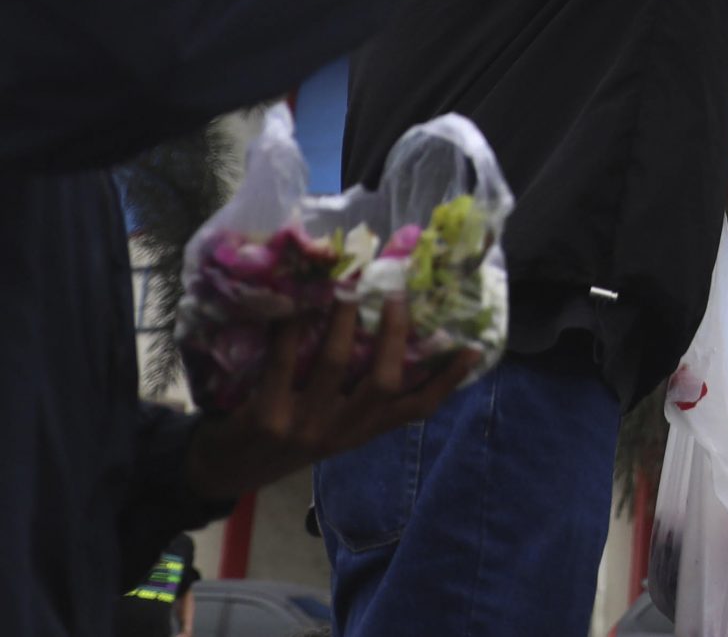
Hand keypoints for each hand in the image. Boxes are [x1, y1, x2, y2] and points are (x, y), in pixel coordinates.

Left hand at [183, 296, 474, 501]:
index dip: (446, 381)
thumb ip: (352, 398)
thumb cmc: (279, 439)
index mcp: (359, 435)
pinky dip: (291, 328)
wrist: (219, 473)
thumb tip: (382, 339)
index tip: (473, 349)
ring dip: (343, 320)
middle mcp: (338, 434)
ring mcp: (302, 427)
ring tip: (346, 290)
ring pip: (336, 364)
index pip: (415, 411)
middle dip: (393, 334)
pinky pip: (285, 361)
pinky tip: (293, 306)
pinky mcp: (266, 417)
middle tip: (396, 296)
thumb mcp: (326, 430)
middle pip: (383, 383)